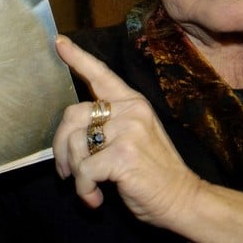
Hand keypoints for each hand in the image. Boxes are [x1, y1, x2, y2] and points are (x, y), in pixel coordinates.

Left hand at [52, 35, 201, 226]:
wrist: (183, 200)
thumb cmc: (154, 173)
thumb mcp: (134, 138)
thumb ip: (108, 127)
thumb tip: (70, 134)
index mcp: (133, 103)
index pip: (100, 74)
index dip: (77, 58)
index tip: (59, 42)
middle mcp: (130, 110)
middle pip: (72, 114)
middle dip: (60, 146)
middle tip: (65, 170)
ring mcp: (128, 131)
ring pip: (74, 143)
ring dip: (74, 172)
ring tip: (87, 187)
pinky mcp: (122, 155)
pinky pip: (84, 169)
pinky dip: (83, 188)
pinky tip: (95, 197)